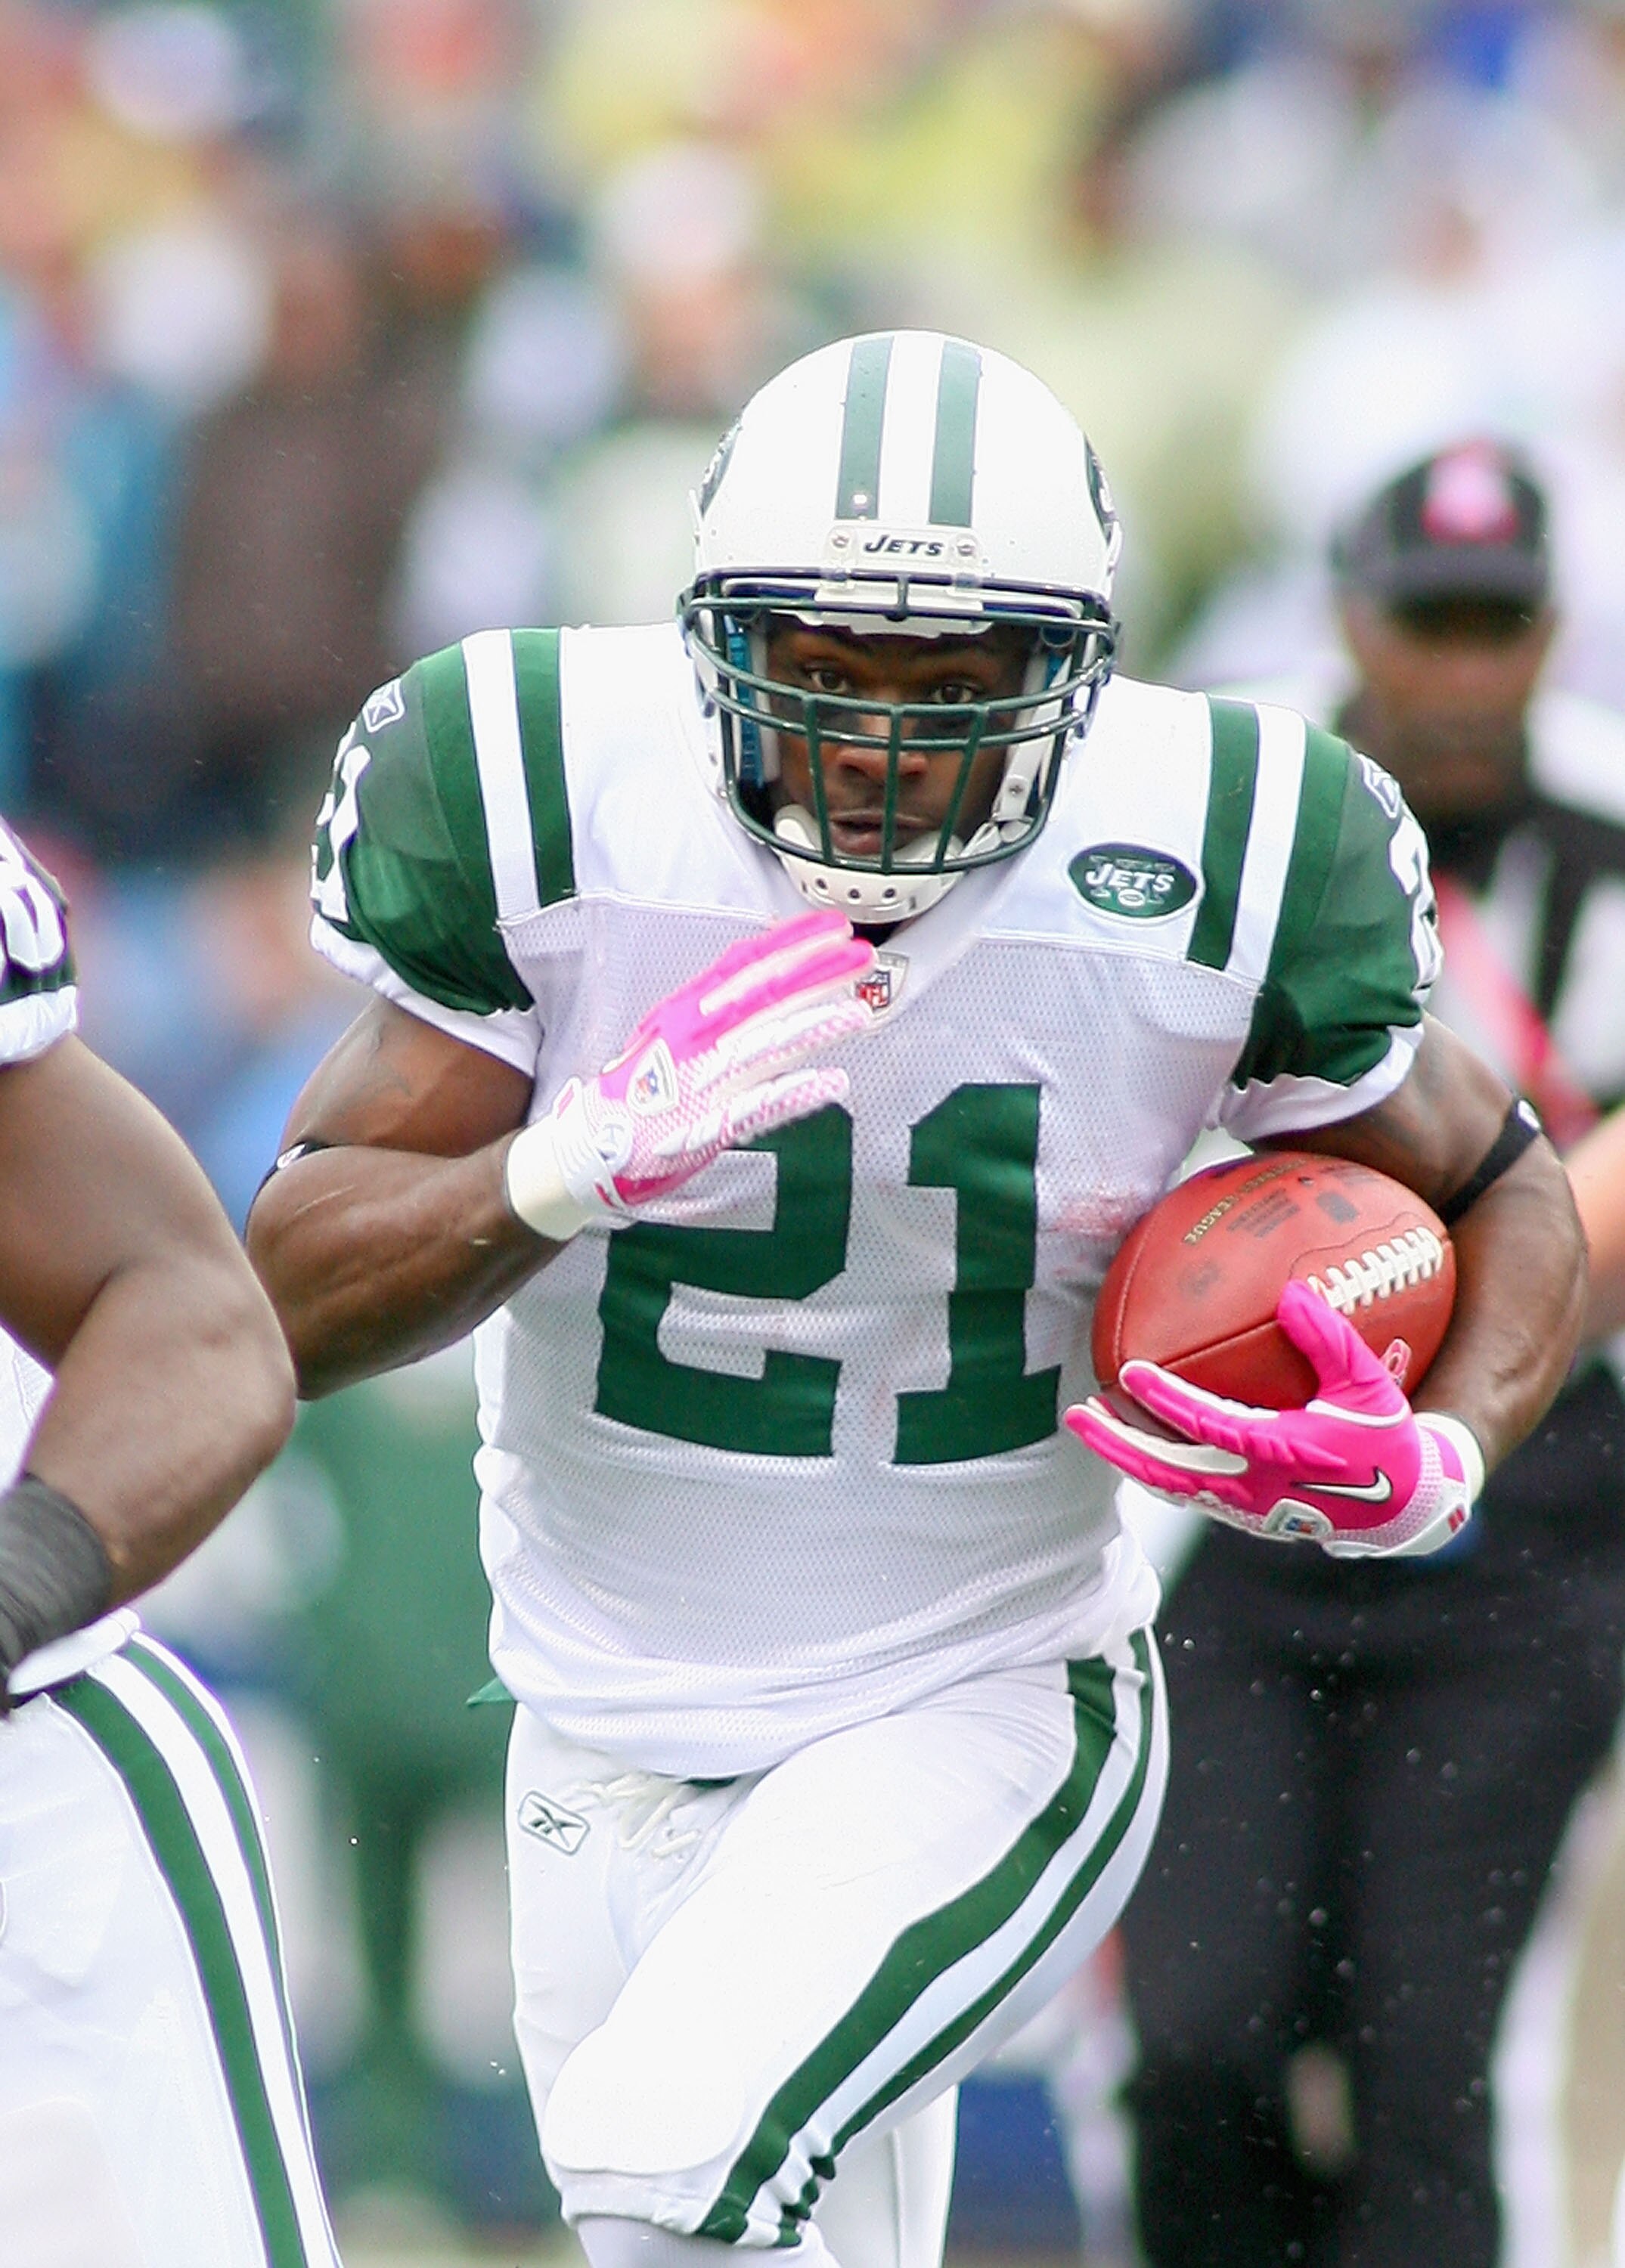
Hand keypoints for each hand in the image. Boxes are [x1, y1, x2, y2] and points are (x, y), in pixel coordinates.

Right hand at [504, 909, 873, 1237]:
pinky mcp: (707, 1127)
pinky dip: (795, 1093)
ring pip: (765, 1046)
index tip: (835, 926)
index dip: (792, 943)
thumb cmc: (641, 1091)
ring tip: (860, 1013)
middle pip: (761, 997)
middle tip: (862, 955)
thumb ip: (719, 1010)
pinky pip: (758, 1107)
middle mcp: (695, 1039)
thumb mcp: (674, 1034)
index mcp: (688, 1011)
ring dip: (814, 1028)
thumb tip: (769, 982)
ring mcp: (701, 1083)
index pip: (745, 966)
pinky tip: (833, 1082)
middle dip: (814, 974)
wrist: (587, 1148)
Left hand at [1065, 1279, 1483, 1558]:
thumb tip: (1291, 1293)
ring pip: (1167, 1487)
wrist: (1400, 1511)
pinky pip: (1184, 1494)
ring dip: (1124, 1457)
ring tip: (1090, 1424)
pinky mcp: (1241, 1519)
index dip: (1165, 1399)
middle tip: (1075, 1414)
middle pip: (1165, 1470)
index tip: (1129, 1371)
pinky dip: (1150, 1470)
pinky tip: (1131, 1444)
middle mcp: (1250, 1487)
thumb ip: (1329, 1340)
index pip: (1206, 1425)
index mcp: (1278, 1451)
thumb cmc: (1383, 1441)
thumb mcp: (1366, 1387)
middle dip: (1116, 1443)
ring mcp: (1241, 1509)